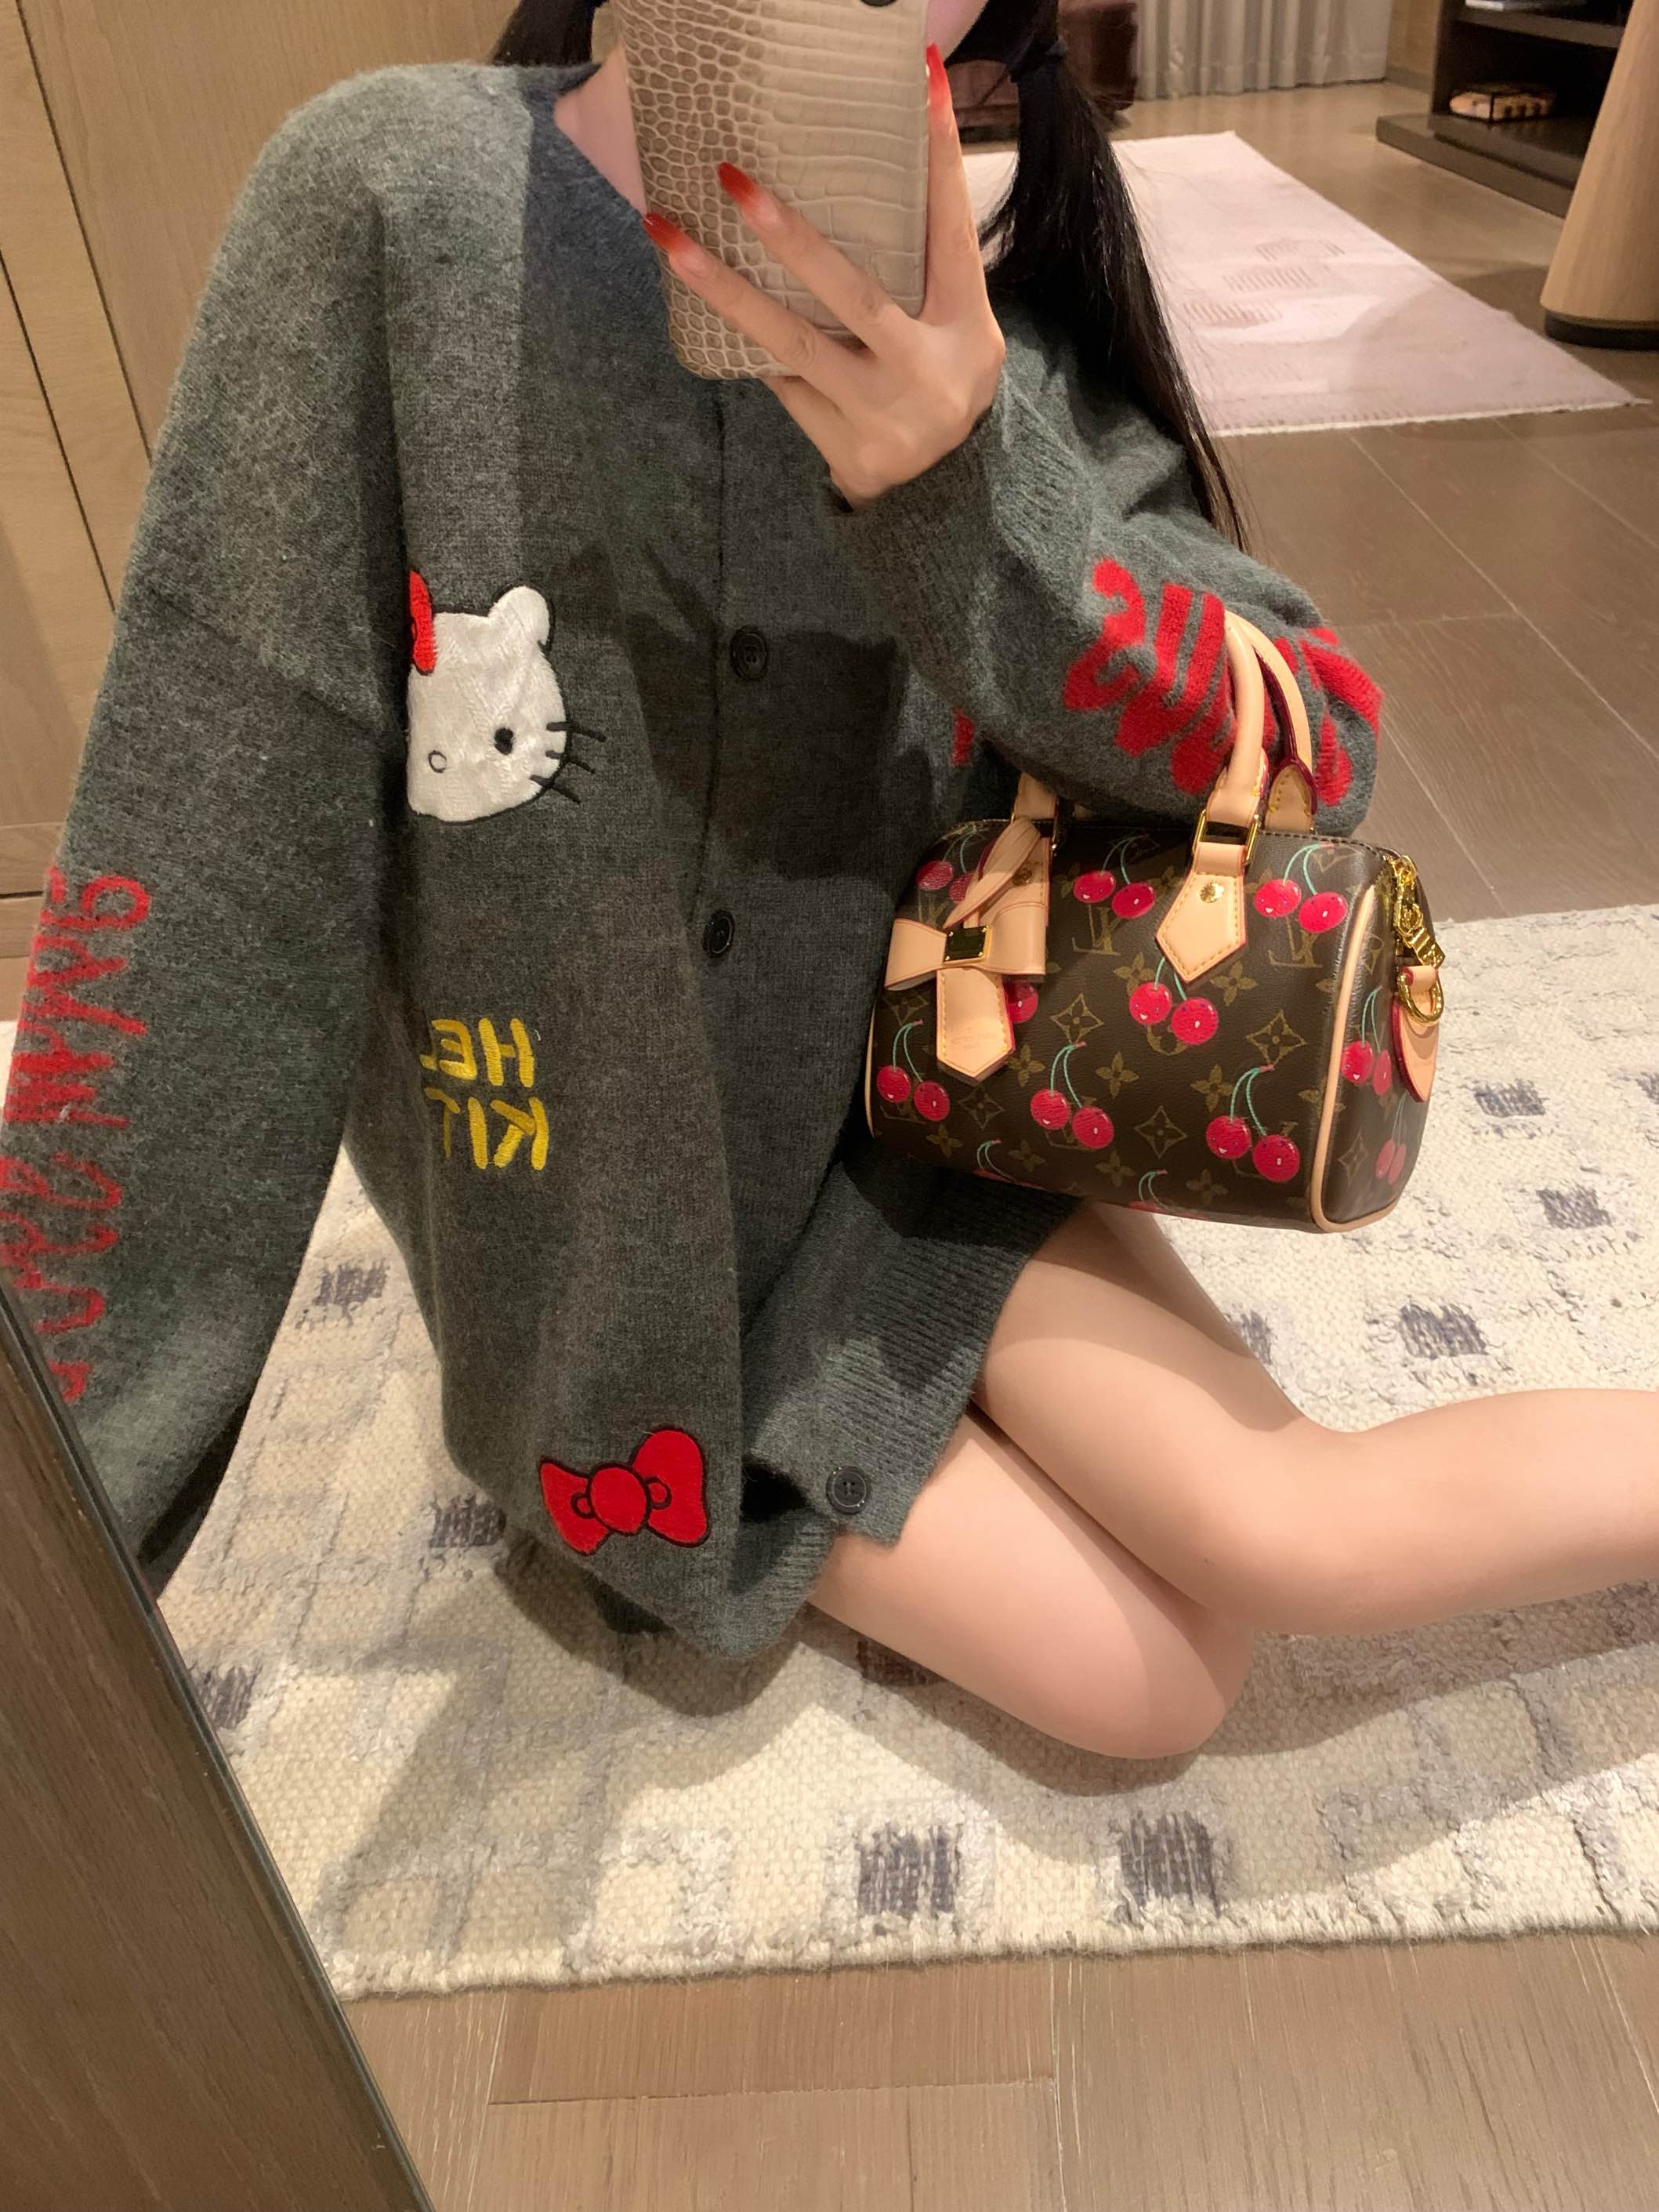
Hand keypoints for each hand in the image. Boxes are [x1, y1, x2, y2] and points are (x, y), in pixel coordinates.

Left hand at [638, 42, 1005, 510]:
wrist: (939, 493)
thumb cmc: (935, 381)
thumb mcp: (952, 322)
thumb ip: (920, 259)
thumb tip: (877, 157)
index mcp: (966, 325)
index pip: (951, 226)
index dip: (938, 154)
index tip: (923, 77)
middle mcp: (927, 372)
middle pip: (852, 295)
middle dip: (791, 235)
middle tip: (733, 178)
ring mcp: (882, 416)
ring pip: (793, 344)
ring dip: (725, 291)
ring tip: (668, 239)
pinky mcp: (844, 447)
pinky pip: (782, 383)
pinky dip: (749, 343)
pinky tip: (702, 303)